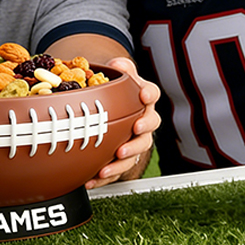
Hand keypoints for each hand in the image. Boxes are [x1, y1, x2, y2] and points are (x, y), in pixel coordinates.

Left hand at [85, 56, 160, 188]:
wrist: (108, 106)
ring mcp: (135, 139)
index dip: (148, 94)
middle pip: (149, 127)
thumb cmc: (115, 90)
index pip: (151, 93)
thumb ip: (119, 68)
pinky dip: (107, 176)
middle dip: (140, 134)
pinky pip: (119, 169)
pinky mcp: (124, 156)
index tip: (143, 96)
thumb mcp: (116, 73)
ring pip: (136, 152)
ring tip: (107, 166)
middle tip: (130, 135)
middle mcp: (143, 119)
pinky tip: (92, 180)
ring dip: (123, 161)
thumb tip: (117, 64)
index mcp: (142, 97)